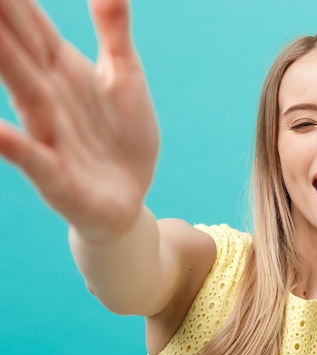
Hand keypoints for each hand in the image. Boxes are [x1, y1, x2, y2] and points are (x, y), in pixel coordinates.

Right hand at [0, 0, 158, 238]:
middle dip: (1, 20)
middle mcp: (47, 98)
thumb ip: (113, 30)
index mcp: (62, 69)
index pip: (30, 22)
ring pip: (25, 96)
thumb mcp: (125, 75)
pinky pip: (36, 161)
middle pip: (18, 52)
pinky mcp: (59, 178)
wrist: (129, 197)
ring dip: (4, 65)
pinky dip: (17, 147)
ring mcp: (50, 137)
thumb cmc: (121, 134)